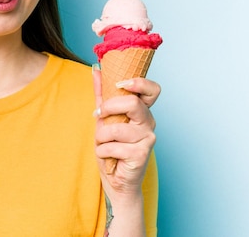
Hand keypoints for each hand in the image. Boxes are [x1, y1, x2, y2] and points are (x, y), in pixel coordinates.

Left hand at [93, 66, 159, 197]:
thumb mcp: (104, 118)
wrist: (116, 180)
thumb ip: (102, 94)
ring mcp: (147, 138)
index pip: (153, 90)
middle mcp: (149, 122)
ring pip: (116, 128)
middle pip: (132, 103)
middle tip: (99, 115)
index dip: (139, 83)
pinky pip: (112, 146)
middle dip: (109, 108)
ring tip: (105, 144)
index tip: (121, 83)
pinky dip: (103, 151)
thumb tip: (96, 69)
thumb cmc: (112, 148)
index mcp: (142, 111)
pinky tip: (110, 157)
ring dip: (102, 137)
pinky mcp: (141, 154)